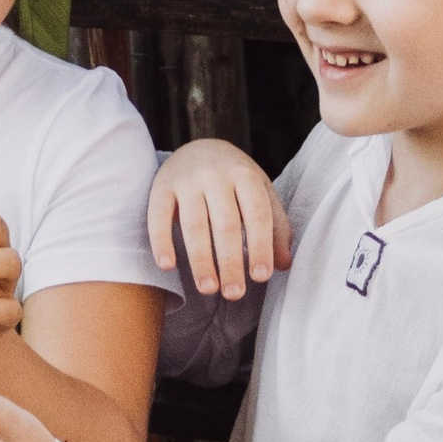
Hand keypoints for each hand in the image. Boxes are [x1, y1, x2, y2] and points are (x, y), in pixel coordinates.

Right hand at [147, 137, 290, 296]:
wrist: (198, 148)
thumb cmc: (234, 181)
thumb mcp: (260, 194)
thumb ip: (275, 226)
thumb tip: (283, 264)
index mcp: (245, 176)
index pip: (256, 214)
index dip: (260, 246)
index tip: (261, 277)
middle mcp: (216, 175)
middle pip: (225, 223)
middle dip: (230, 261)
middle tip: (235, 294)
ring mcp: (186, 181)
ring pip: (194, 224)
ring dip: (200, 260)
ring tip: (208, 289)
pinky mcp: (161, 188)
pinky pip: (159, 217)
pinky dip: (162, 242)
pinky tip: (168, 266)